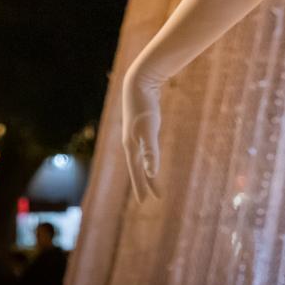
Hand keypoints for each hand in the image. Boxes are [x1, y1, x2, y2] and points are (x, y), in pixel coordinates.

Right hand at [121, 74, 162, 201]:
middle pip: (139, 167)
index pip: (137, 172)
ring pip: (142, 156)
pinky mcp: (143, 125)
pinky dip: (148, 154)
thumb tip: (152, 173)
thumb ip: (151, 152)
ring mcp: (136, 134)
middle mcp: (131, 142)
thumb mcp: (149, 130)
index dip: (142, 186)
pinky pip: (146, 146)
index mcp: (132, 146)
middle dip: (144, 182)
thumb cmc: (144, 107)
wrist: (139, 83)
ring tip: (151, 180)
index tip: (145, 201)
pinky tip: (150, 154)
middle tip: (151, 197)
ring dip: (146, 169)